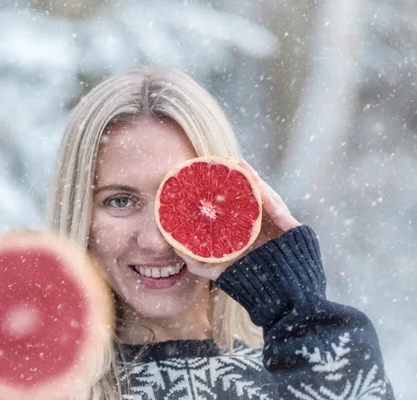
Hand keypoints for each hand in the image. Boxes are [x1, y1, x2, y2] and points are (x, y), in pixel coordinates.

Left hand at [181, 159, 299, 280]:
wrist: (283, 301)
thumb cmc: (249, 286)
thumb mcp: (217, 270)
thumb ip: (197, 259)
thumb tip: (174, 244)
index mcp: (248, 233)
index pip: (235, 208)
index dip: (224, 193)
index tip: (208, 178)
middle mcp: (264, 227)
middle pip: (250, 199)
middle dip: (237, 182)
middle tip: (222, 165)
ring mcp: (279, 226)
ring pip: (264, 197)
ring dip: (251, 180)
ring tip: (236, 165)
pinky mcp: (292, 229)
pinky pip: (277, 207)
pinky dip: (266, 194)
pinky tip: (252, 180)